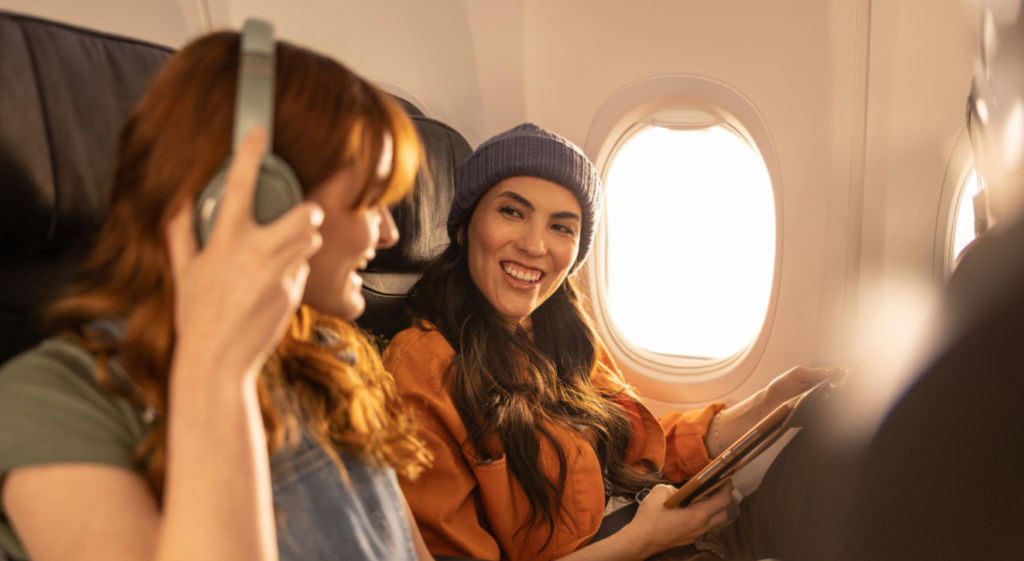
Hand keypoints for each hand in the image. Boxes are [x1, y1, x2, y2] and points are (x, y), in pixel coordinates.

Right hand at [166, 128, 323, 381]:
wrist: (218, 360)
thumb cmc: (197, 316)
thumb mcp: (183, 270)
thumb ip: (181, 232)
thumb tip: (181, 202)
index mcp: (226, 240)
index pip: (238, 186)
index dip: (249, 154)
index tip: (258, 133)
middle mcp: (258, 252)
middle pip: (306, 214)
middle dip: (308, 211)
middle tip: (298, 215)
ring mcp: (281, 273)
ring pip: (310, 239)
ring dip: (304, 238)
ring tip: (283, 249)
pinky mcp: (294, 292)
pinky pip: (303, 269)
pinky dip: (295, 269)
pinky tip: (275, 283)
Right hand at [623, 481, 732, 557]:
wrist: (640, 540)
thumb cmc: (650, 517)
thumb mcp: (661, 491)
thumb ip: (676, 488)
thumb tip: (681, 490)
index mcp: (698, 515)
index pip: (722, 500)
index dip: (727, 487)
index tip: (725, 478)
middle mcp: (701, 527)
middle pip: (723, 513)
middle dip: (723, 499)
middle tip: (715, 488)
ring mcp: (695, 535)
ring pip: (713, 522)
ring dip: (713, 509)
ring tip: (703, 497)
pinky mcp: (688, 539)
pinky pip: (702, 527)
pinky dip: (702, 516)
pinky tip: (690, 509)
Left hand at [765, 365, 848, 408]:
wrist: (769, 403)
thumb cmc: (782, 386)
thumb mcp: (797, 373)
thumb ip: (814, 372)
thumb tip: (833, 371)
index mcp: (817, 378)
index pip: (835, 373)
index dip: (842, 372)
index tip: (847, 370)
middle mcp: (821, 390)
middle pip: (838, 386)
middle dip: (841, 383)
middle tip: (837, 381)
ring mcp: (819, 402)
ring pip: (834, 399)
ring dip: (834, 394)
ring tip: (830, 389)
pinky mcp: (815, 414)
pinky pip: (826, 412)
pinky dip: (828, 407)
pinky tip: (825, 402)